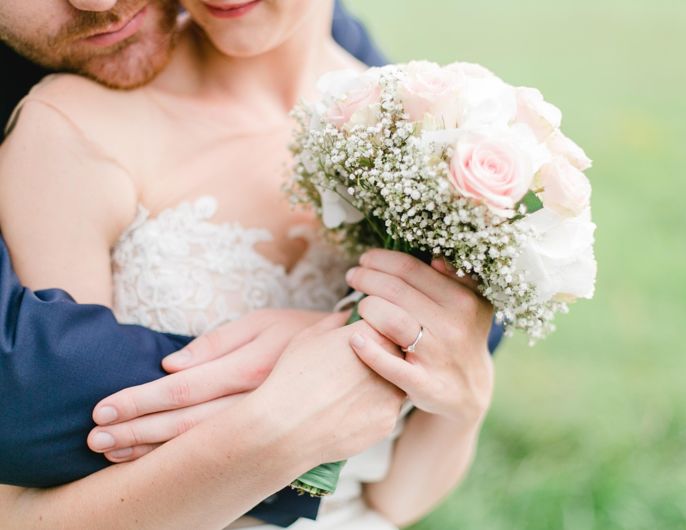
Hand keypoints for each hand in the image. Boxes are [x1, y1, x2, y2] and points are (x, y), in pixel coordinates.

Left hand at [88, 309, 326, 461]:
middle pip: (186, 424)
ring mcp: (265, 425)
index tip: (105, 408)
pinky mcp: (271, 439)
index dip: (143, 399)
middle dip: (137, 432)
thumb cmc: (304, 332)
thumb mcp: (264, 322)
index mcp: (251, 367)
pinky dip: (188, 458)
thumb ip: (218, 341)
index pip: (184, 387)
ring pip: (201, 445)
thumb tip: (171, 363)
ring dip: (154, 450)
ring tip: (115, 453)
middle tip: (95, 438)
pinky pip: (223, 452)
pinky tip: (163, 461)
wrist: (358, 360)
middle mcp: (255, 402)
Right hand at [254, 312, 406, 464]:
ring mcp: (392, 392)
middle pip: (394, 356)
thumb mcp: (308, 338)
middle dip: (379, 362)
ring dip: (378, 387)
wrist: (284, 426)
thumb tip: (347, 315)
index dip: (370, 338)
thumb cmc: (292, 377)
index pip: (385, 328)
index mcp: (372, 334)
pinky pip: (384, 413)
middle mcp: (390, 360)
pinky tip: (345, 414)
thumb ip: (334, 322)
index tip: (354, 349)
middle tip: (350, 374)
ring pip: (393, 386)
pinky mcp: (388, 421)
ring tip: (345, 395)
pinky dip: (369, 413)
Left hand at [345, 249, 494, 426]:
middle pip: (395, 291)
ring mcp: (438, 356)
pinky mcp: (424, 385)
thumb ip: (458, 277)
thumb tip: (435, 259)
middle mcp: (452, 326)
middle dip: (366, 278)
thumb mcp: (473, 303)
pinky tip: (354, 339)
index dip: (381, 260)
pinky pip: (391, 366)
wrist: (469, 390)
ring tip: (359, 305)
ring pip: (391, 321)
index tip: (366, 259)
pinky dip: (369, 351)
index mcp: (462, 300)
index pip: (410, 269)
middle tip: (353, 276)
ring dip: (366, 307)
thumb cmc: (462, 335)